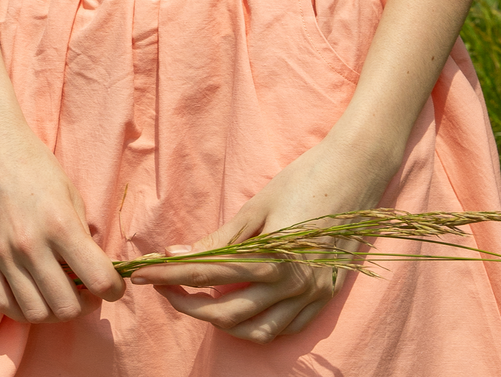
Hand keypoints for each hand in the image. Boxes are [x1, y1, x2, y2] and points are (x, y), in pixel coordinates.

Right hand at [0, 110, 124, 322]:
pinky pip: (2, 304)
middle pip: (66, 307)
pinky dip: (21, 310)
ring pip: (35, 313)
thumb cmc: (34, 162)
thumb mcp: (69, 191)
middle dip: (85, 306)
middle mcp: (31, 245)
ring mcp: (2, 255)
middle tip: (89, 294)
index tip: (114, 287)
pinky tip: (33, 296)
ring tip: (61, 297)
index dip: (113, 290)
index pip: (97, 278)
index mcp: (60, 224)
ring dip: (54, 313)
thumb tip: (93, 264)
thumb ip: (81, 231)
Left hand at [130, 129, 398, 342]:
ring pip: (255, 330)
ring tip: (196, 301)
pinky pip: (285, 330)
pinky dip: (257, 329)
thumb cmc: (305, 178)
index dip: (171, 276)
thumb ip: (220, 239)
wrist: (357, 170)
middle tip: (164, 286)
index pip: (209, 276)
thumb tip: (179, 254)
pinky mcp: (325, 297)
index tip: (143, 273)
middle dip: (187, 303)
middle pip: (226, 312)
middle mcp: (293, 285)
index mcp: (273, 258)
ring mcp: (312, 295)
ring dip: (220, 322)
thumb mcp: (258, 205)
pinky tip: (240, 314)